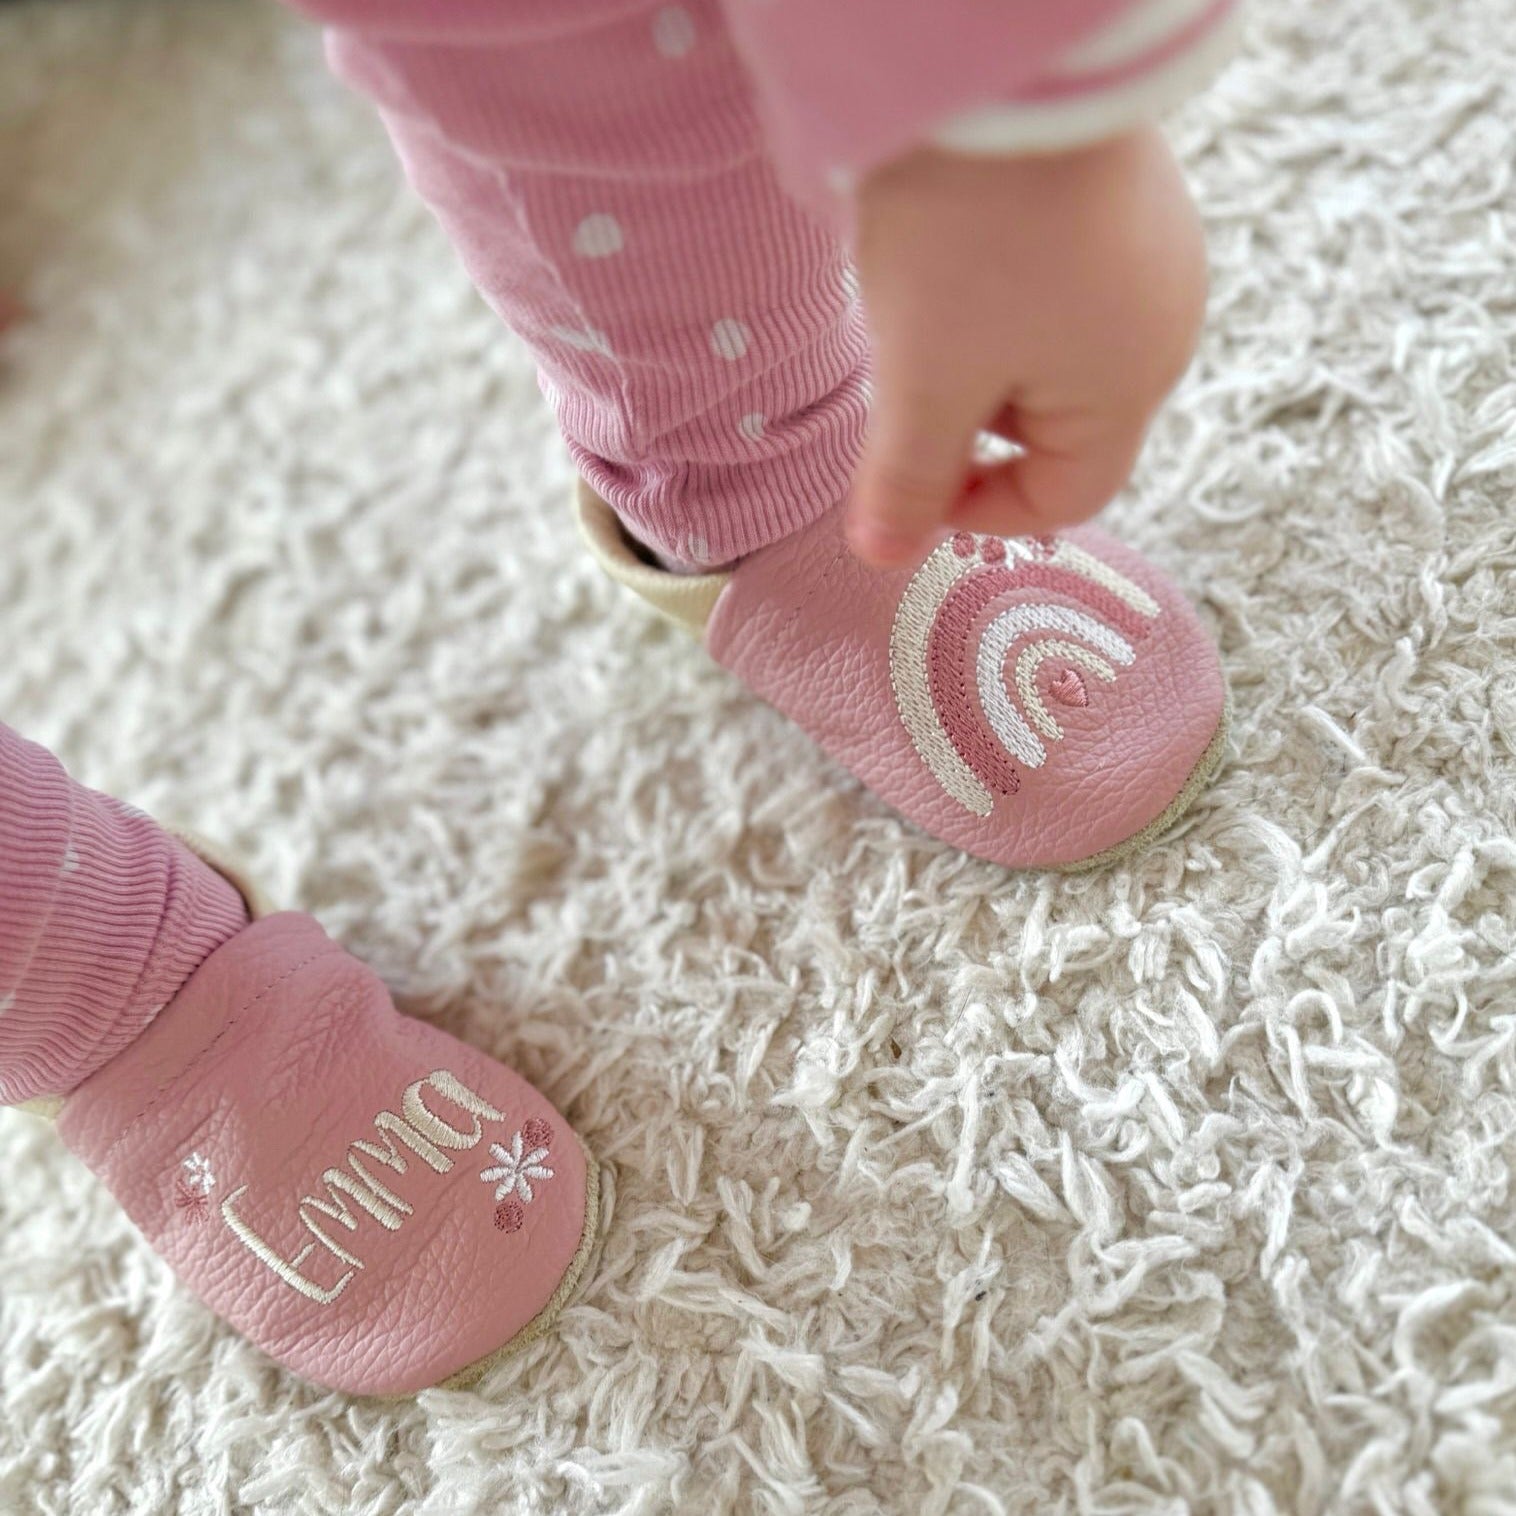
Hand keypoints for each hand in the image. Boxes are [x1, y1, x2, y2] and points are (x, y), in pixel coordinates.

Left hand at [848, 127, 1207, 567]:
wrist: (998, 62)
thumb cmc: (972, 236)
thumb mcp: (924, 378)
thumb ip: (907, 480)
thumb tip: (883, 556)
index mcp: (1129, 388)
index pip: (1064, 499)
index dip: (979, 512)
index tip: (908, 481)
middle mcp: (1162, 327)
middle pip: (1057, 426)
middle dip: (974, 423)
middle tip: (910, 372)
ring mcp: (1151, 252)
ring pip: (1051, 352)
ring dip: (982, 353)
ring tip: (932, 295)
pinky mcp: (1124, 194)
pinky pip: (1058, 284)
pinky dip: (1001, 292)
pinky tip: (963, 243)